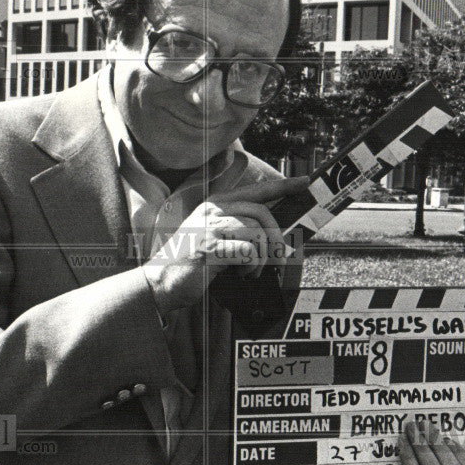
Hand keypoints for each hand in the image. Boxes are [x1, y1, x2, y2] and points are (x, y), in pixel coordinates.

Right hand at [143, 176, 307, 315]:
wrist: (161, 282)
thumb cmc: (189, 263)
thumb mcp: (212, 237)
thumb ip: (236, 229)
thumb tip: (269, 233)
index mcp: (214, 205)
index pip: (254, 190)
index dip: (282, 185)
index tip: (303, 182)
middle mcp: (213, 211)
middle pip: (261, 212)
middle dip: (275, 238)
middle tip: (273, 257)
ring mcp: (211, 227)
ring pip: (258, 233)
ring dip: (261, 258)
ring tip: (248, 270)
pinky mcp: (211, 247)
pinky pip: (249, 251)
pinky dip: (252, 267)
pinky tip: (241, 274)